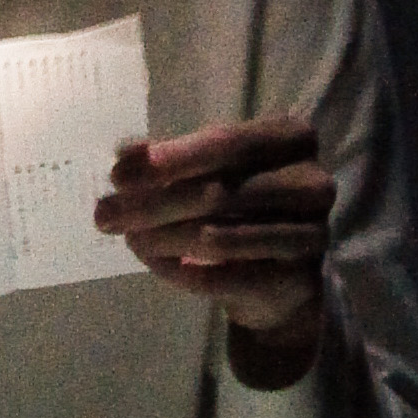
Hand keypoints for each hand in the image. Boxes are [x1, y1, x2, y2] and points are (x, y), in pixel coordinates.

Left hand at [95, 118, 333, 377]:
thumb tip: (126, 152)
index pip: (226, 143)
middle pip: (218, 193)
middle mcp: (313, 182)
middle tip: (104, 216)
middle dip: (152, 205)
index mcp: (293, 137)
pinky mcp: (300, 279)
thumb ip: (167, 158)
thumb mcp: (206, 169)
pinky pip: (225, 277)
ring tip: (130, 238)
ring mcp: (313, 233)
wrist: (279, 275)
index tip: (117, 176)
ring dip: (162, 240)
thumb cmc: (238, 204)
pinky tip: (157, 263)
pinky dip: (182, 272)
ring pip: (218, 238)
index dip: (170, 159)